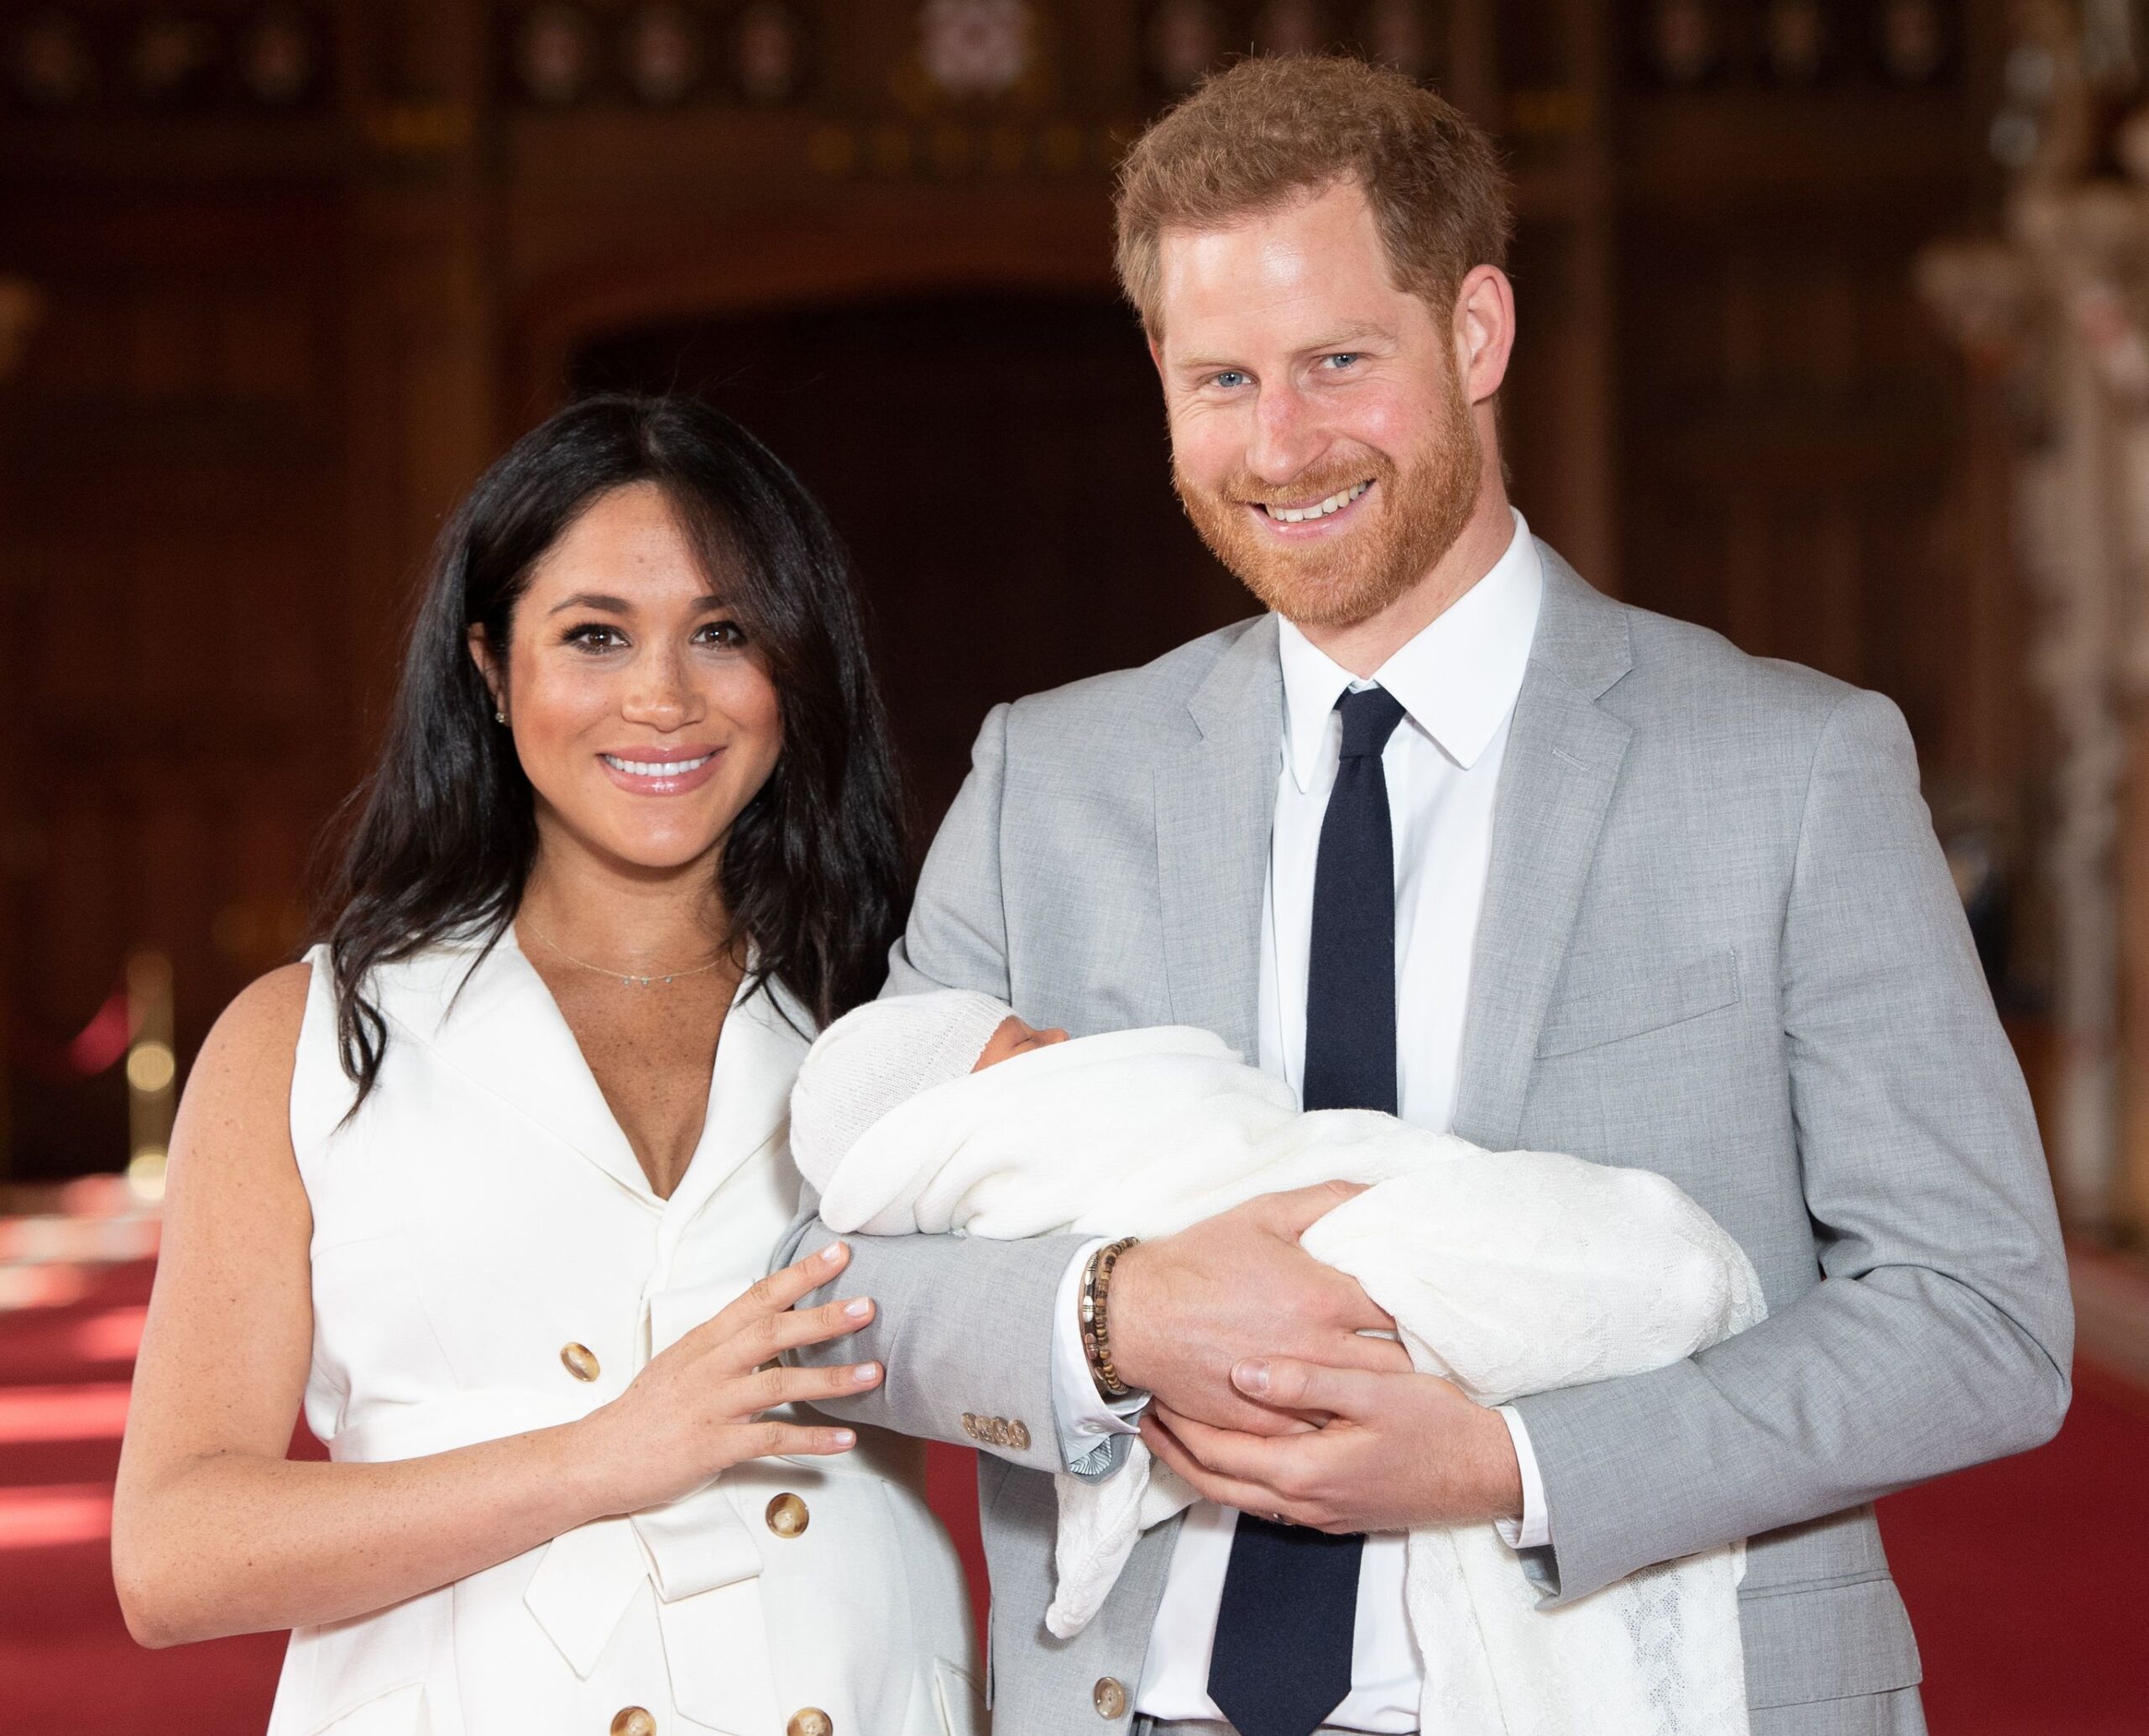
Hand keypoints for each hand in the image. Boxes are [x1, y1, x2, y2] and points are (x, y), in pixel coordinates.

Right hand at [579, 1241, 882, 1513]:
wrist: (597, 1457)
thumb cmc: (644, 1411)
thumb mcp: (682, 1362)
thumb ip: (725, 1343)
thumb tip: (771, 1319)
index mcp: (704, 1341)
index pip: (756, 1297)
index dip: (799, 1274)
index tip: (837, 1254)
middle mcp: (709, 1367)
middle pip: (772, 1332)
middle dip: (823, 1317)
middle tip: (867, 1306)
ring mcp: (711, 1406)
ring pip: (778, 1385)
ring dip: (830, 1380)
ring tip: (872, 1374)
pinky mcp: (712, 1446)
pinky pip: (771, 1441)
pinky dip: (812, 1440)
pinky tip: (845, 1440)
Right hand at [1108, 1185, 1411, 1434]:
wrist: (1136, 1316)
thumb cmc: (1200, 1261)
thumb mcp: (1265, 1214)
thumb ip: (1330, 1199)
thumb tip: (1381, 1193)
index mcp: (1324, 1297)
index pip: (1405, 1310)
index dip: (1425, 1308)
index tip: (1434, 1306)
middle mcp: (1318, 1350)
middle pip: (1397, 1365)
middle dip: (1416, 1356)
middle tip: (1426, 1348)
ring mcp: (1294, 1393)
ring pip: (1364, 1404)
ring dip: (1383, 1394)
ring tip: (1399, 1384)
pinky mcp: (1269, 1424)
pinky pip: (1323, 1431)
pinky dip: (1340, 1421)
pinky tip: (1350, 1412)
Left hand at [1141, 1357, 1523, 1533]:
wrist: (1489, 1475)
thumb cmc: (1438, 1426)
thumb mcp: (1375, 1390)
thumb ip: (1307, 1381)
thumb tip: (1242, 1373)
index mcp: (1304, 1470)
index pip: (1216, 1452)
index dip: (1178, 1423)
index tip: (1152, 1390)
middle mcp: (1302, 1503)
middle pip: (1214, 1483)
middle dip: (1175, 1450)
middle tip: (1145, 1413)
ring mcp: (1318, 1514)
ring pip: (1237, 1496)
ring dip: (1200, 1464)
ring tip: (1176, 1427)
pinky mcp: (1334, 1514)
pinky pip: (1265, 1499)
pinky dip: (1236, 1475)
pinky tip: (1235, 1445)